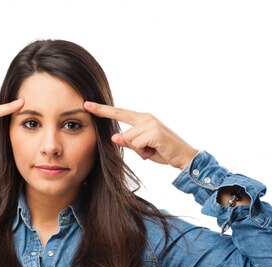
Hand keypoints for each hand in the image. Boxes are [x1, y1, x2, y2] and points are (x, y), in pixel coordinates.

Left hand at [84, 101, 198, 169]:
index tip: (87, 104)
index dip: (103, 110)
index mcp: (142, 119)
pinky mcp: (154, 132)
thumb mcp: (142, 149)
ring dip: (139, 150)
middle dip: (124, 136)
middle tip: (101, 115)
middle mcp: (146, 118)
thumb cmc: (163, 152)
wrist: (184, 157)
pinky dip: (144, 153)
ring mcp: (151, 124)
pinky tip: (155, 152)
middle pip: (124, 131)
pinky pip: (137, 145)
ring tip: (152, 151)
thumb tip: (115, 138)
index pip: (119, 113)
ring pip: (129, 140)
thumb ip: (129, 142)